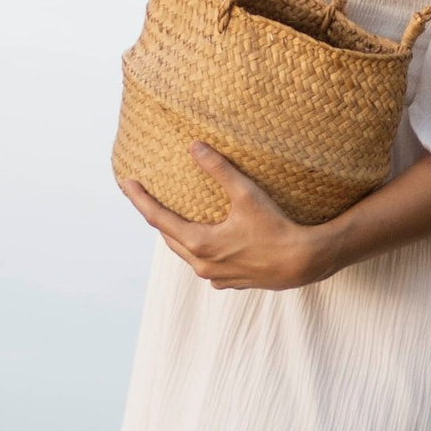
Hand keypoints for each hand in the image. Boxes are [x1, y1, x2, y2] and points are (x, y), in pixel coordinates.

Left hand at [123, 148, 331, 289]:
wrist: (303, 262)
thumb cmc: (275, 227)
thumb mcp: (246, 194)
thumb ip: (218, 169)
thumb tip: (194, 147)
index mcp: (199, 244)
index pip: (158, 218)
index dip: (140, 199)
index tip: (127, 182)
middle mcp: (202, 265)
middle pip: (169, 237)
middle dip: (157, 216)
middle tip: (146, 197)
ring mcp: (215, 277)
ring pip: (186, 253)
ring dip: (178, 235)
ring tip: (173, 217)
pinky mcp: (230, 283)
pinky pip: (205, 265)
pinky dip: (200, 250)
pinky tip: (207, 241)